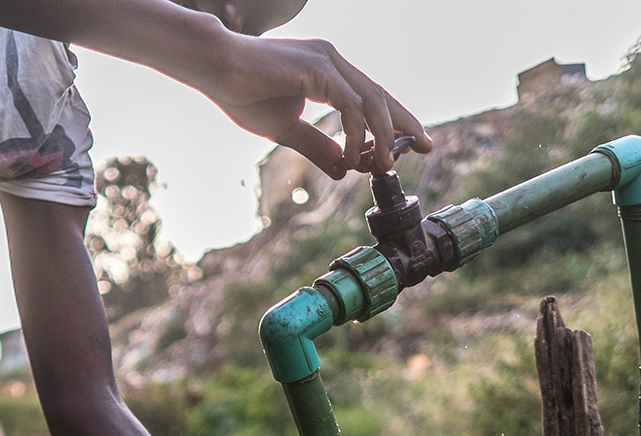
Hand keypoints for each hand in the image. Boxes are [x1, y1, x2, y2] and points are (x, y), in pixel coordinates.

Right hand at [195, 35, 431, 177]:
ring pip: (371, 100)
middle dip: (405, 124)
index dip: (394, 121)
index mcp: (327, 70)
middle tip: (427, 147)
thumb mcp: (286, 129)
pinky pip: (348, 105)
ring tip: (386, 165)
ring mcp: (327, 61)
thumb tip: (341, 170)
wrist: (214, 69)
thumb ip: (316, 146)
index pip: (370, 97)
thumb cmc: (242, 93)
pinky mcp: (317, 69)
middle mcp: (332, 61)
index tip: (408, 147)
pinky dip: (355, 133)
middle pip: (381, 95)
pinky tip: (351, 156)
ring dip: (383, 135)